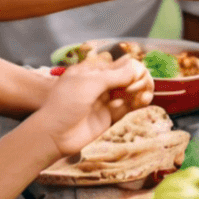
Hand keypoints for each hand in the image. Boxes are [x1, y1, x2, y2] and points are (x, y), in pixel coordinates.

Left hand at [35, 57, 152, 156]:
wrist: (55, 135)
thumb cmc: (67, 103)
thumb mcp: (90, 83)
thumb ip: (115, 75)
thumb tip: (137, 67)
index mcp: (91, 70)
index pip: (116, 63)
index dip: (129, 66)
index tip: (137, 71)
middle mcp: (99, 83)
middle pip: (125, 76)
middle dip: (136, 78)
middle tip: (136, 86)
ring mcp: (105, 100)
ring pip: (128, 91)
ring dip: (138, 90)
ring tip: (141, 96)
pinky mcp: (110, 116)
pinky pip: (128, 106)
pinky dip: (137, 102)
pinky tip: (142, 101)